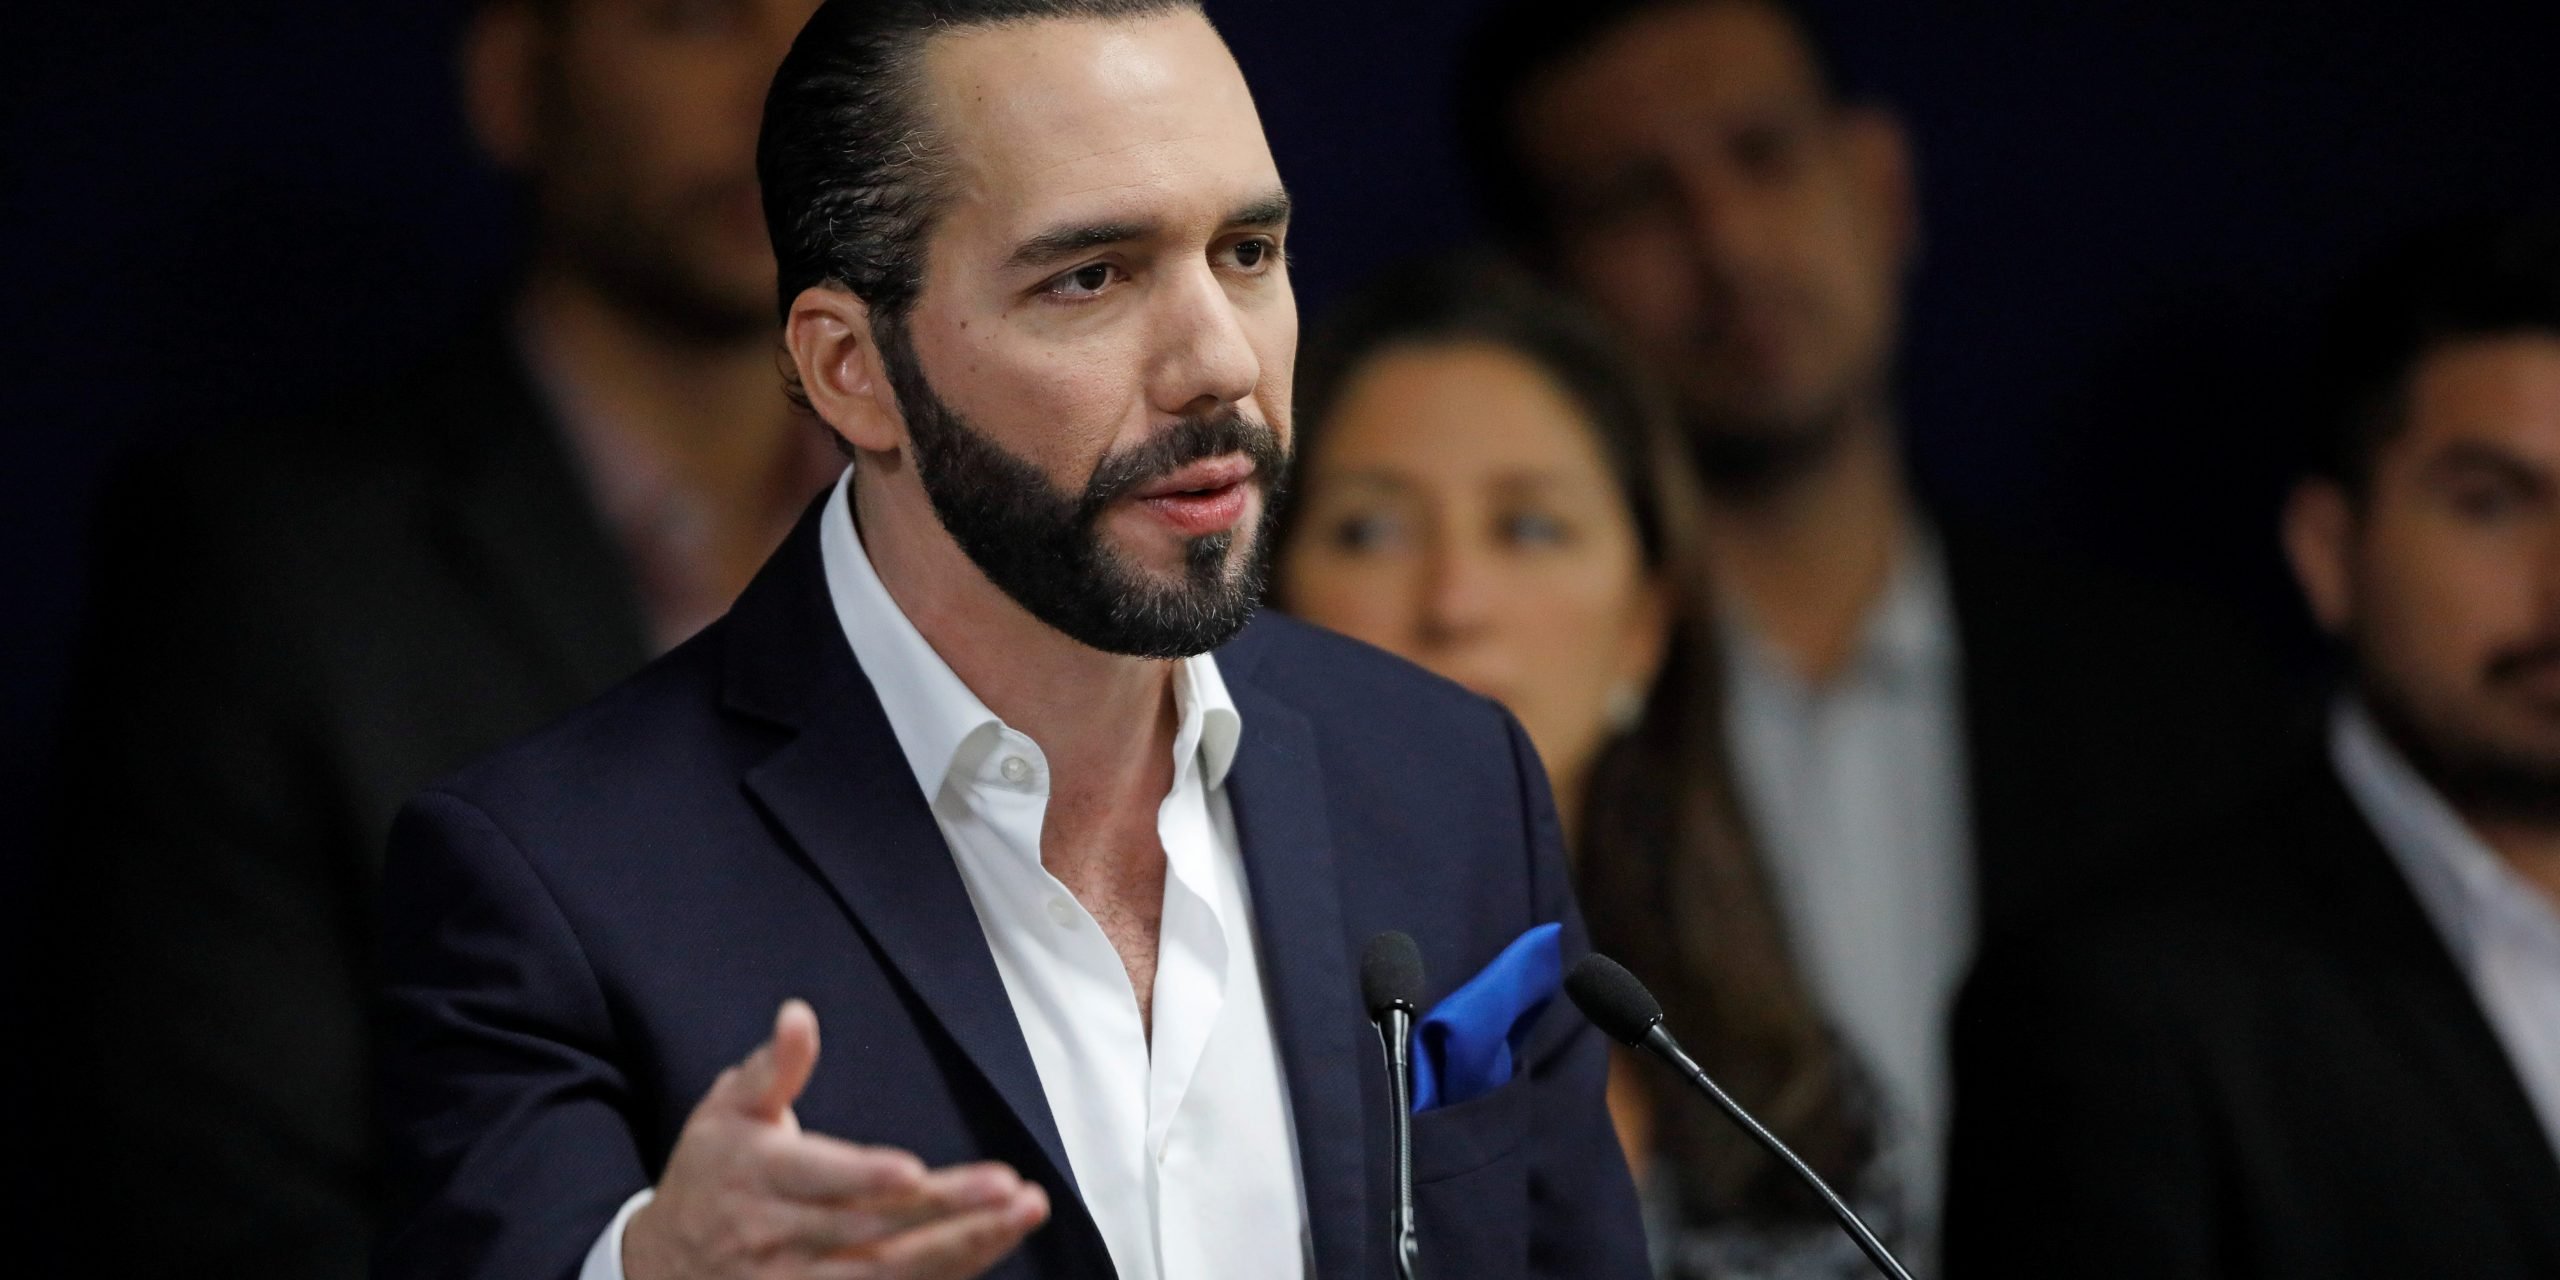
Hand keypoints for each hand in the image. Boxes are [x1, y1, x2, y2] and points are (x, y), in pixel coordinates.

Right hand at [624, 1000, 1048, 1278]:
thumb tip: (799, 1015)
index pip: (819, 1179)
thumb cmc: (711, 1172)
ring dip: (962, 1249)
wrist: (661, 1265)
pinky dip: (946, 1275)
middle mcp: (779, 1237)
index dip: (865, 1178)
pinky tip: (992, 1247)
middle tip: (1010, 1191)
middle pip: (871, 1229)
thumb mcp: (726, 1110)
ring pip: (888, 1274)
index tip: (914, 1170)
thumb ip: (773, 1067)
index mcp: (758, 1176)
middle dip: (946, 1214)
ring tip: (1020, 1215)